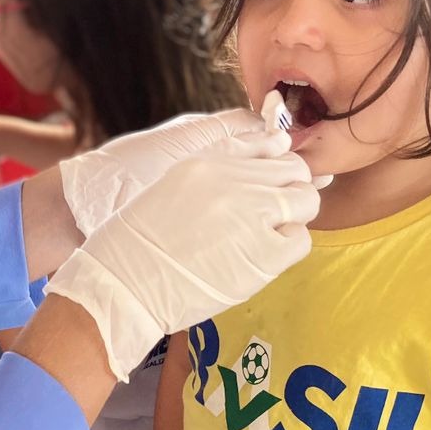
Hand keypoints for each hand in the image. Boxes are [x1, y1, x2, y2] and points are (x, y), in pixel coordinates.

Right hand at [46, 133, 318, 379]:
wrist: (124, 284)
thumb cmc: (138, 243)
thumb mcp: (171, 187)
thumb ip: (215, 170)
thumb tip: (267, 152)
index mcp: (208, 161)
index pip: (267, 146)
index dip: (275, 167)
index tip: (270, 185)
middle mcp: (235, 181)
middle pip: (294, 170)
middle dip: (288, 190)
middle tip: (268, 216)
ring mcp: (253, 215)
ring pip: (306, 201)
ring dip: (292, 218)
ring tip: (263, 238)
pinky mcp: (264, 254)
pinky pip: (301, 240)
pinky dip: (287, 248)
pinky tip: (261, 257)